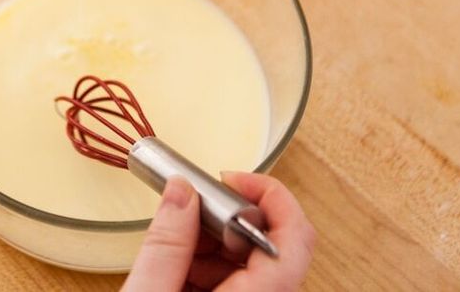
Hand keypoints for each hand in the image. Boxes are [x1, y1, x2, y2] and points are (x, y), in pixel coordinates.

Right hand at [123, 173, 314, 291]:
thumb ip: (166, 244)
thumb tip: (182, 190)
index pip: (293, 240)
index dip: (272, 197)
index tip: (235, 177)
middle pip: (271, 246)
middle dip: (229, 219)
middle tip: (190, 207)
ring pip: (252, 264)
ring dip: (212, 244)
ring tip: (172, 247)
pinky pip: (236, 282)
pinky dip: (205, 266)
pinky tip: (174, 270)